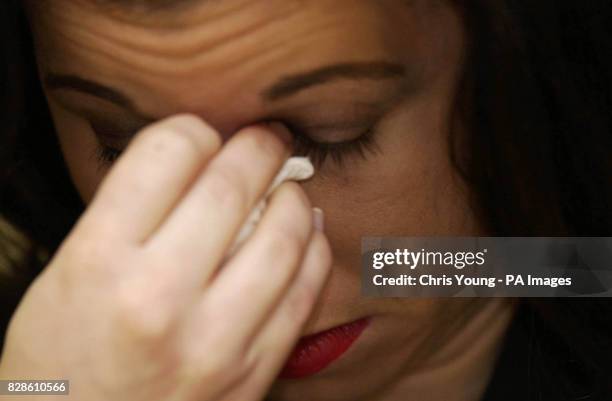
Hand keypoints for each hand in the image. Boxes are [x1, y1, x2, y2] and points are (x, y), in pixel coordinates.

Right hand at [0, 114, 331, 400]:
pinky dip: (314, 250)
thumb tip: (200, 160)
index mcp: (101, 261)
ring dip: (294, 197)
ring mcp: (215, 340)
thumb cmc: (63, 358)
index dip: (194, 130)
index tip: (204, 135)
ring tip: (289, 186)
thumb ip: (129, 213)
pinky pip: (305, 293)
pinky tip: (306, 232)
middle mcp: (160, 297)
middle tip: (268, 138)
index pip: (167, 154)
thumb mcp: (67, 274)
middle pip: (232, 185)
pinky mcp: (252, 372)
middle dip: (259, 147)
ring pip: (285, 235)